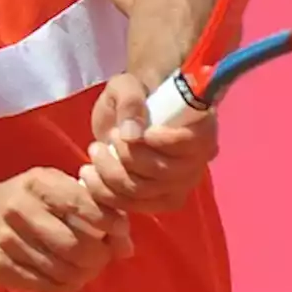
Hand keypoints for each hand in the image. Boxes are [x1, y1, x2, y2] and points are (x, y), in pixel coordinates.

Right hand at [0, 167, 132, 291]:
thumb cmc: (28, 201)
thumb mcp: (56, 190)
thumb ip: (93, 209)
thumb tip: (126, 245)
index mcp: (38, 182)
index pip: (83, 204)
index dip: (109, 222)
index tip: (119, 231)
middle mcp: (18, 207)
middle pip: (76, 244)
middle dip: (99, 255)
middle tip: (103, 256)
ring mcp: (4, 238)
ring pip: (62, 269)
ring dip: (84, 274)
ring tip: (87, 268)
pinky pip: (44, 285)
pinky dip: (65, 285)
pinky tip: (68, 277)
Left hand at [80, 72, 218, 213]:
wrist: (130, 114)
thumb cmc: (135, 94)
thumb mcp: (128, 85)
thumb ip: (130, 101)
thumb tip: (132, 133)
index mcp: (201, 127)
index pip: (194, 142)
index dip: (166, 141)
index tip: (137, 131)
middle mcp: (198, 161)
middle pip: (165, 172)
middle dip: (128, 157)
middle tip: (107, 137)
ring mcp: (181, 185)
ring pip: (146, 192)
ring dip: (112, 174)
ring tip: (94, 151)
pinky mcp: (160, 201)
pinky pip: (135, 206)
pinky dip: (108, 194)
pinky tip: (91, 175)